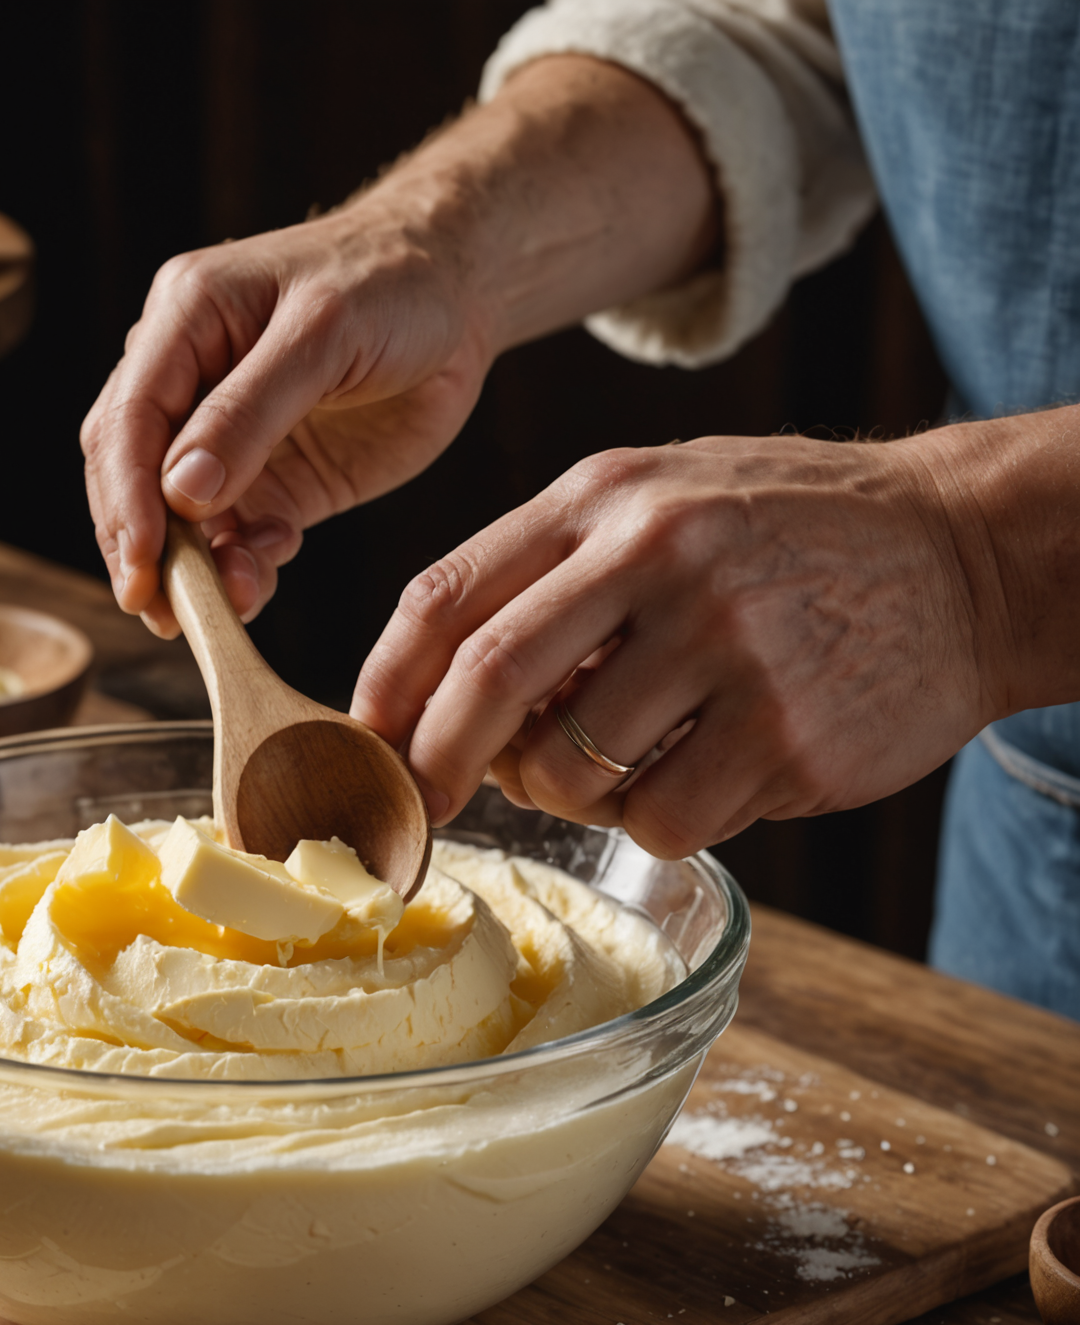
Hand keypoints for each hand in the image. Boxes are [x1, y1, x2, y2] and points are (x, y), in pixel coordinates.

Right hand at [80, 54, 718, 636]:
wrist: (460, 295)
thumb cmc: (394, 284)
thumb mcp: (324, 333)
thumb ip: (248, 410)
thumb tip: (181, 489)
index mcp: (186, 320)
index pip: (127, 420)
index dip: (125, 499)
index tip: (142, 567)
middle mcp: (190, 377)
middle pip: (134, 476)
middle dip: (146, 547)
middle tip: (165, 613)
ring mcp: (229, 435)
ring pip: (182, 519)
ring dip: (198, 568)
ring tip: (236, 600)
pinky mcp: (272, 480)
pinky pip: (237, 538)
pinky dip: (242, 568)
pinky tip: (264, 575)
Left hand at [351, 432, 1001, 856]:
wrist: (962, 554)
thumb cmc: (783, 538)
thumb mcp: (660, 502)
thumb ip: (551, 577)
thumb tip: (442, 700)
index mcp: (608, 499)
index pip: (447, 595)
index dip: (385, 684)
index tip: (366, 742)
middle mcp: (660, 558)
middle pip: (489, 683)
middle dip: (433, 764)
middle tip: (423, 806)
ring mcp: (728, 646)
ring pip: (572, 772)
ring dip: (566, 795)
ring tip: (618, 765)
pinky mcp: (784, 734)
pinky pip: (661, 820)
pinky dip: (654, 820)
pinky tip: (700, 776)